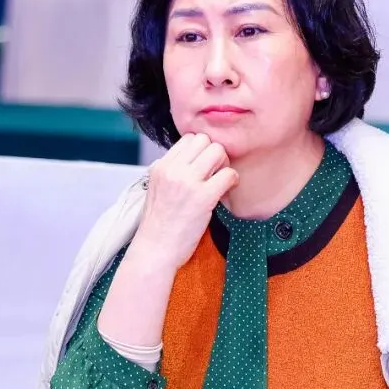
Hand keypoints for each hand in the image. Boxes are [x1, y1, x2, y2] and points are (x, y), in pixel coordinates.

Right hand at [132, 133, 237, 270]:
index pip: (189, 138)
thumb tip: (194, 160)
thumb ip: (172, 172)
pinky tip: (226, 191)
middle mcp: (172, 170)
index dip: (201, 150)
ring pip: (218, 151)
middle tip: (216, 172)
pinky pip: (228, 174)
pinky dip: (232, 180)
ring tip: (220, 182)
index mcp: (160, 167)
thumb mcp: (157, 189)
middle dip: (215, 153)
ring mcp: (187, 182)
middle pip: (205, 140)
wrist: (155, 250)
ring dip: (225, 164)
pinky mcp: (203, 198)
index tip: (204, 166)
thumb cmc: (159, 225)